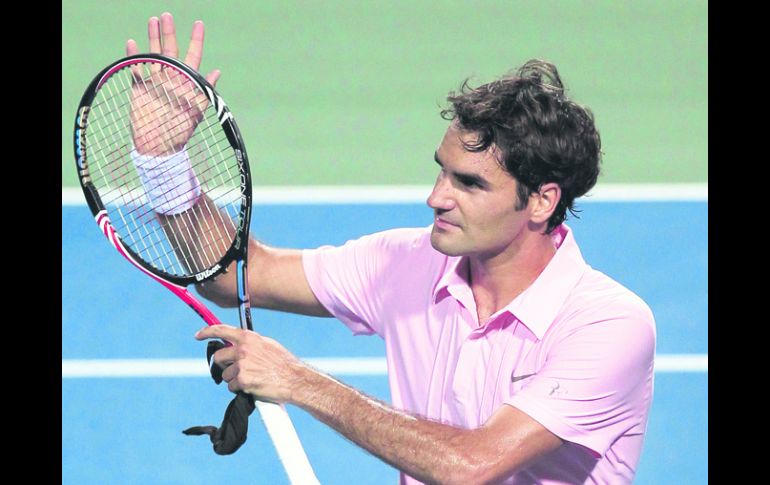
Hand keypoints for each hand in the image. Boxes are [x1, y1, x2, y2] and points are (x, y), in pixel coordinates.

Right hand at [125, 13, 220, 155]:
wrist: (159, 146)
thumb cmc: (180, 130)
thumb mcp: (196, 109)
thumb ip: (204, 90)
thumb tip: (216, 71)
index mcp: (187, 83)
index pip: (193, 56)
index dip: (196, 40)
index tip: (199, 23)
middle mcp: (172, 79)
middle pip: (171, 50)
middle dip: (169, 33)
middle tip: (167, 15)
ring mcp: (155, 83)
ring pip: (154, 55)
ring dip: (153, 39)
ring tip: (152, 21)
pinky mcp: (140, 89)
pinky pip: (137, 69)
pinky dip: (134, 56)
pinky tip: (132, 42)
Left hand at [195, 324, 306, 403]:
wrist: (294, 380)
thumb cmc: (283, 363)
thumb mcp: (267, 345)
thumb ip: (250, 343)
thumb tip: (236, 344)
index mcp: (248, 337)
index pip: (221, 330)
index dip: (207, 332)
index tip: (198, 335)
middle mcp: (243, 349)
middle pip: (218, 357)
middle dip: (223, 365)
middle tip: (234, 369)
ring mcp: (242, 365)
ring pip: (225, 375)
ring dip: (234, 379)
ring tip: (251, 379)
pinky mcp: (242, 381)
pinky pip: (232, 387)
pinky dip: (239, 389)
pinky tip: (252, 387)